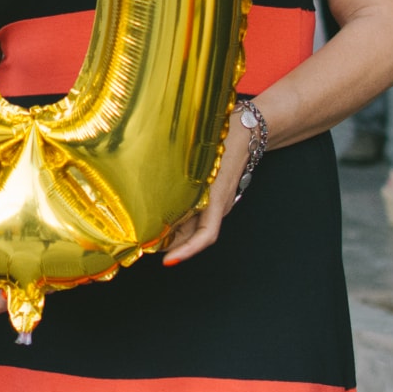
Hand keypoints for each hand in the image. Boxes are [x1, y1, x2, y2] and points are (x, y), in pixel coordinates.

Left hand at [159, 103, 257, 266]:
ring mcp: (218, 202)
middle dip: (173, 245)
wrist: (246, 130)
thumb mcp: (200, 161)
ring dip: (175, 234)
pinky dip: (180, 221)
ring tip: (149, 235)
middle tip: (146, 248)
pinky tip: (163, 218)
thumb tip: (158, 198)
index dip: (187, 251)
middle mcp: (219, 206)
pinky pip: (198, 215)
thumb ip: (183, 179)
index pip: (206, 236)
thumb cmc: (223, 141)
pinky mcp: (214, 195)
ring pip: (196, 226)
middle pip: (196, 235)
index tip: (168, 261)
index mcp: (217, 200)